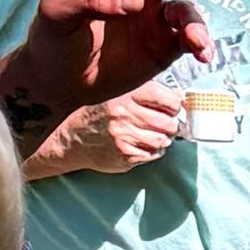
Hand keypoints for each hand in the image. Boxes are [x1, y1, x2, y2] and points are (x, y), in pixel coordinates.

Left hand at [0, 0, 220, 127]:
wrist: (56, 82)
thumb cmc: (51, 39)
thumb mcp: (57, 14)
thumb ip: (90, 1)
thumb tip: (137, 1)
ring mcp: (153, 19)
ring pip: (185, 11)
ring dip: (197, 23)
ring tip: (197, 42)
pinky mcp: (162, 47)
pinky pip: (188, 40)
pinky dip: (200, 45)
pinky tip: (203, 55)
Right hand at [29, 77, 191, 181]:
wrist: (71, 140)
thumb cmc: (97, 114)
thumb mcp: (116, 93)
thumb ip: (144, 92)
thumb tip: (178, 98)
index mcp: (125, 95)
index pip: (168, 99)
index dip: (174, 104)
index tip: (172, 107)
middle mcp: (125, 115)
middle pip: (170, 123)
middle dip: (170, 124)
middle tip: (163, 123)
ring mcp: (125, 138)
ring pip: (164, 140)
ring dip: (162, 138)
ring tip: (150, 134)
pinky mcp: (126, 157)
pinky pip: (153, 155)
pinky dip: (152, 151)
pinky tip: (140, 144)